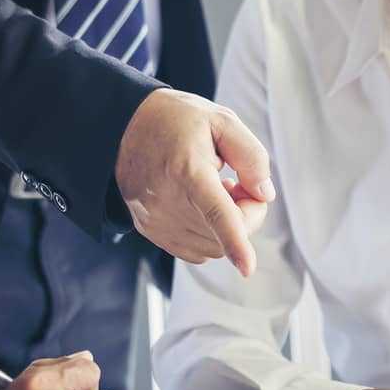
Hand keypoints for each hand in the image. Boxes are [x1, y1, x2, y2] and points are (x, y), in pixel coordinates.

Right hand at [114, 87, 274, 274]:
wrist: (125, 127)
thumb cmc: (176, 121)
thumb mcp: (221, 121)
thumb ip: (251, 156)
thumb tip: (264, 194)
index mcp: (187, 171)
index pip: (216, 214)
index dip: (235, 243)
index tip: (247, 268)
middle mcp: (168, 202)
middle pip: (224, 233)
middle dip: (246, 213)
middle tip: (238, 182)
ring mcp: (157, 221)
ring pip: (213, 247)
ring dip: (227, 225)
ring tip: (217, 189)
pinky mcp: (151, 231)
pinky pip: (196, 250)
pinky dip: (209, 235)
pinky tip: (201, 204)